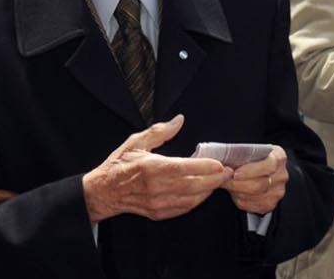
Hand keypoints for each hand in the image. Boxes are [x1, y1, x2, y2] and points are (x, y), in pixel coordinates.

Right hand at [83, 115, 233, 222]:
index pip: (187, 168)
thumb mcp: (136, 142)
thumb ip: (160, 131)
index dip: (207, 166)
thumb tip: (179, 120)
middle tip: (228, 171)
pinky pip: (184, 208)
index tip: (220, 163)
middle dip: (215, 179)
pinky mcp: (159, 213)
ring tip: (219, 181)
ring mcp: (159, 203)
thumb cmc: (119, 165)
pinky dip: (197, 200)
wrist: (105, 191)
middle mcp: (157, 187)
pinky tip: (203, 192)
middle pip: (195, 185)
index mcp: (153, 167)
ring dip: (209, 190)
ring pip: (193, 199)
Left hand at [222, 145, 287, 214]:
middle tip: (225, 180)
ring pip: (254, 196)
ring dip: (237, 191)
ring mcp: (277, 191)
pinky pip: (252, 206)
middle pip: (260, 184)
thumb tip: (224, 164)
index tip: (235, 173)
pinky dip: (240, 200)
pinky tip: (235, 192)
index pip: (269, 165)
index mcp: (278, 158)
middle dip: (238, 184)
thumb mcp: (251, 150)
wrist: (262, 170)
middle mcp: (281, 176)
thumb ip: (242, 154)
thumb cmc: (253, 158)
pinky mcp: (270, 204)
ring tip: (228, 185)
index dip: (251, 170)